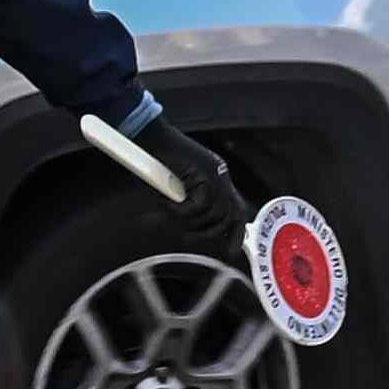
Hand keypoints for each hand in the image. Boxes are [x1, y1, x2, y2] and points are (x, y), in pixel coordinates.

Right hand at [138, 120, 251, 251]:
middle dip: (212, 233)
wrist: (151, 137)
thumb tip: (191, 230)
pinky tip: (164, 199)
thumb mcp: (180, 184)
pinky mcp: (206, 176)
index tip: (232, 252)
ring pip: (211, 215)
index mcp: (219, 177)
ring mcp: (217, 175)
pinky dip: (177, 209)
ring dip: (187, 219)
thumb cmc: (157, 159)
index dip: (236, 232)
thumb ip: (191, 202)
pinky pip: (196, 207)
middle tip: (187, 237)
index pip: (237, 209)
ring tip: (168, 209)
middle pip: (230, 216)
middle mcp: (222, 176)